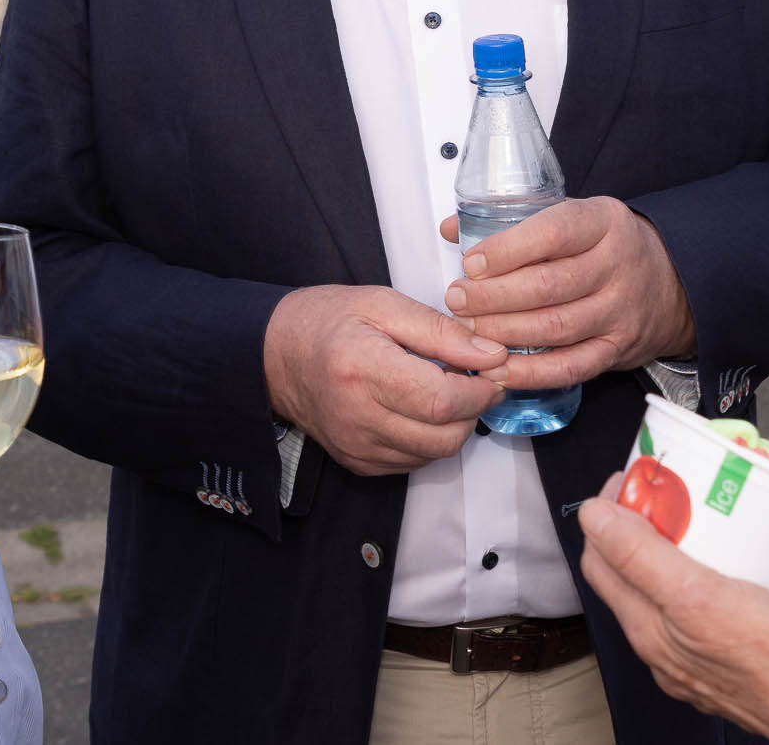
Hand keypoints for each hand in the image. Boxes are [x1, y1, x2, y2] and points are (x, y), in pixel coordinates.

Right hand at [263, 285, 506, 475]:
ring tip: (449, 390)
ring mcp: (356, 446)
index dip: (480, 389)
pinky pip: (413, 461)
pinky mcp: (357, 462)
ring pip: (434, 453)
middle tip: (477, 378)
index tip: (493, 368)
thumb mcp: (384, 304)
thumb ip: (441, 331)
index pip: (441, 400)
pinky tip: (422, 408)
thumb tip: (492, 355)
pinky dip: (431, 438)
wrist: (275, 356)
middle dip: (474, 408)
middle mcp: (358, 417)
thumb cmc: (329, 321)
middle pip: (444, 435)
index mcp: (363, 369)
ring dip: (456, 425)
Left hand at [439, 196, 694, 390]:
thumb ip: (514, 221)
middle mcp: (617, 265)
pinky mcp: (617, 348)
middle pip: (549, 285)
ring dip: (505, 332)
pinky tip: (498, 369)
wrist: (668, 283)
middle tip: (458, 300)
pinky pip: (570, 366)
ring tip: (468, 331)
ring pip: (556, 327)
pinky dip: (530, 373)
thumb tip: (452, 229)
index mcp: (604, 222)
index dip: (508, 250)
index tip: (471, 263)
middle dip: (494, 296)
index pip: (554, 233)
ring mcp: (620, 310)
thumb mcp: (573, 216)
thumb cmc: (605, 246)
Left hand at [578, 487, 768, 744]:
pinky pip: (712, 601)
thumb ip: (642, 559)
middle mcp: (668, 649)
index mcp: (650, 633)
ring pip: (673, 586)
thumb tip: (596, 519)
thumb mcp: (701, 597)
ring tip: (702, 511)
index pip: (602, 561)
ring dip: (677, 542)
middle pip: (635, 571)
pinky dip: (713, 567)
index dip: (610, 511)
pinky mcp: (740, 652)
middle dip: (643, 521)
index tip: (634, 478)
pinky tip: (738, 554)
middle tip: (670, 486)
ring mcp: (703, 654)